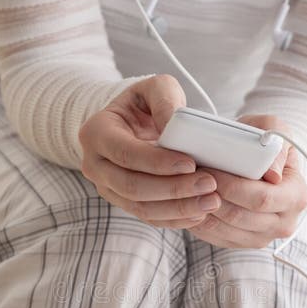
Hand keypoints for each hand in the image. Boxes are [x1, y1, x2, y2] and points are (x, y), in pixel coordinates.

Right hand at [79, 75, 220, 228]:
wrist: (132, 125)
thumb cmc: (145, 105)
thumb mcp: (156, 88)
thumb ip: (166, 100)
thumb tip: (173, 126)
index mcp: (96, 133)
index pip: (126, 153)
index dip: (158, 162)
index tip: (191, 163)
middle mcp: (95, 165)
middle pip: (132, 186)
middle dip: (173, 189)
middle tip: (209, 184)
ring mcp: (107, 188)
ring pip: (141, 208)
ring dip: (178, 208)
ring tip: (211, 201)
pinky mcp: (123, 204)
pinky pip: (149, 218)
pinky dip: (175, 218)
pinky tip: (200, 213)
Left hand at [189, 115, 306, 249]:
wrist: (259, 162)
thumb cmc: (265, 142)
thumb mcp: (274, 130)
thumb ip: (276, 146)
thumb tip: (273, 175)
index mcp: (297, 196)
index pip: (261, 198)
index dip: (232, 186)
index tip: (209, 171)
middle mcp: (284, 223)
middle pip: (240, 217)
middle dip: (211, 198)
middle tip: (191, 180)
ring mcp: (263, 237)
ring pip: (225, 230)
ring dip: (202, 211)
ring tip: (187, 191)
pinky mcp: (243, 243)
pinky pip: (217, 238)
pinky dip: (200, 223)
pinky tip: (189, 204)